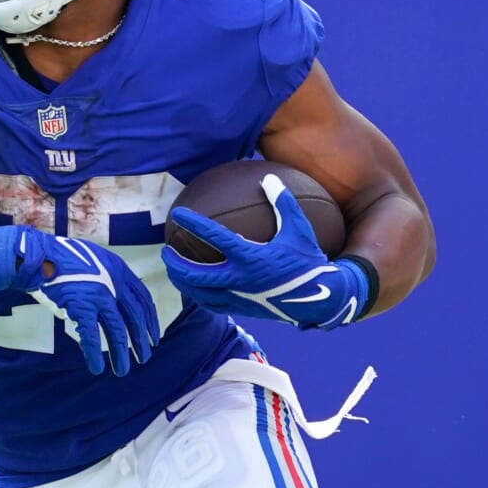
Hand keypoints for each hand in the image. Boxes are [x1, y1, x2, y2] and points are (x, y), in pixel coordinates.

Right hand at [0, 226, 159, 376]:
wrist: (40, 255)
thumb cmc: (63, 257)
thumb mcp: (96, 258)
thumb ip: (109, 276)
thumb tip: (116, 297)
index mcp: (120, 270)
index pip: (143, 300)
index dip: (150, 321)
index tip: (154, 337)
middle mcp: (114, 283)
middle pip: (134, 318)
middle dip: (141, 341)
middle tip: (144, 358)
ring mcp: (98, 296)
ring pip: (117, 331)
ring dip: (121, 353)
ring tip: (122, 370)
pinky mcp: (80, 307)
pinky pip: (91, 337)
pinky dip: (94, 355)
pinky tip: (96, 368)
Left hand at [162, 174, 370, 329]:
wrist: (321, 299)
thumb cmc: (309, 260)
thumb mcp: (299, 229)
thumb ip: (283, 203)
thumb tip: (270, 177)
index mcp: (252, 258)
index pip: (214, 238)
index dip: (193, 224)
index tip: (178, 214)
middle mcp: (241, 280)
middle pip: (197, 275)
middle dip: (176, 264)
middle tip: (165, 251)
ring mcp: (240, 298)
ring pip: (201, 294)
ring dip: (183, 283)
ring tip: (174, 272)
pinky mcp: (243, 310)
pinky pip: (213, 305)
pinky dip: (200, 296)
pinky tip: (196, 288)